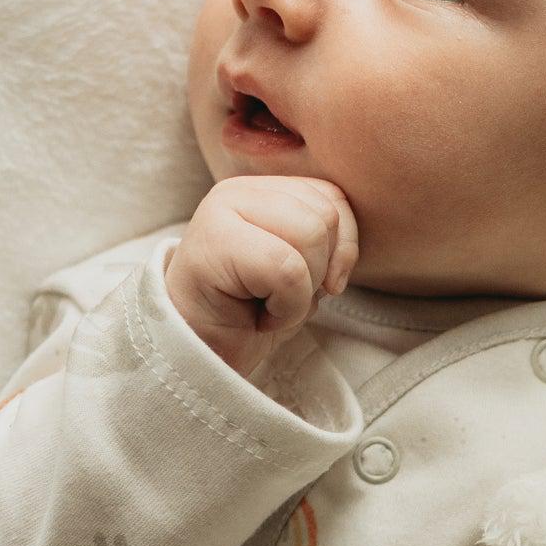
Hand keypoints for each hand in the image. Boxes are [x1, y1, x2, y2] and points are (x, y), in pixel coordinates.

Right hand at [164, 175, 359, 377]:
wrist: (201, 354)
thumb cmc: (250, 315)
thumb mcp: (303, 275)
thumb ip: (326, 245)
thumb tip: (345, 252)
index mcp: (265, 191)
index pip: (333, 199)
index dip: (343, 249)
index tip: (320, 285)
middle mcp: (241, 190)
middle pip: (325, 218)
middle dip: (320, 272)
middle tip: (282, 298)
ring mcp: (223, 209)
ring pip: (310, 237)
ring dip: (301, 291)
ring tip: (268, 305)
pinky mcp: (214, 239)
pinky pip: (287, 269)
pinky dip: (287, 307)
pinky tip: (259, 316)